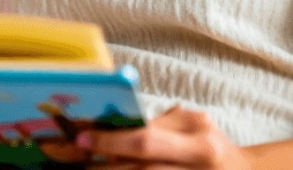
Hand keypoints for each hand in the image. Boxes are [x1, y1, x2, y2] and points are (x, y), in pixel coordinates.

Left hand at [77, 106, 251, 169]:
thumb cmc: (210, 144)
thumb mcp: (192, 127)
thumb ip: (160, 126)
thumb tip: (113, 127)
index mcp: (198, 139)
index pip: (146, 139)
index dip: (111, 141)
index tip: (84, 140)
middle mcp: (199, 161)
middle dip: (108, 168)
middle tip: (82, 165)